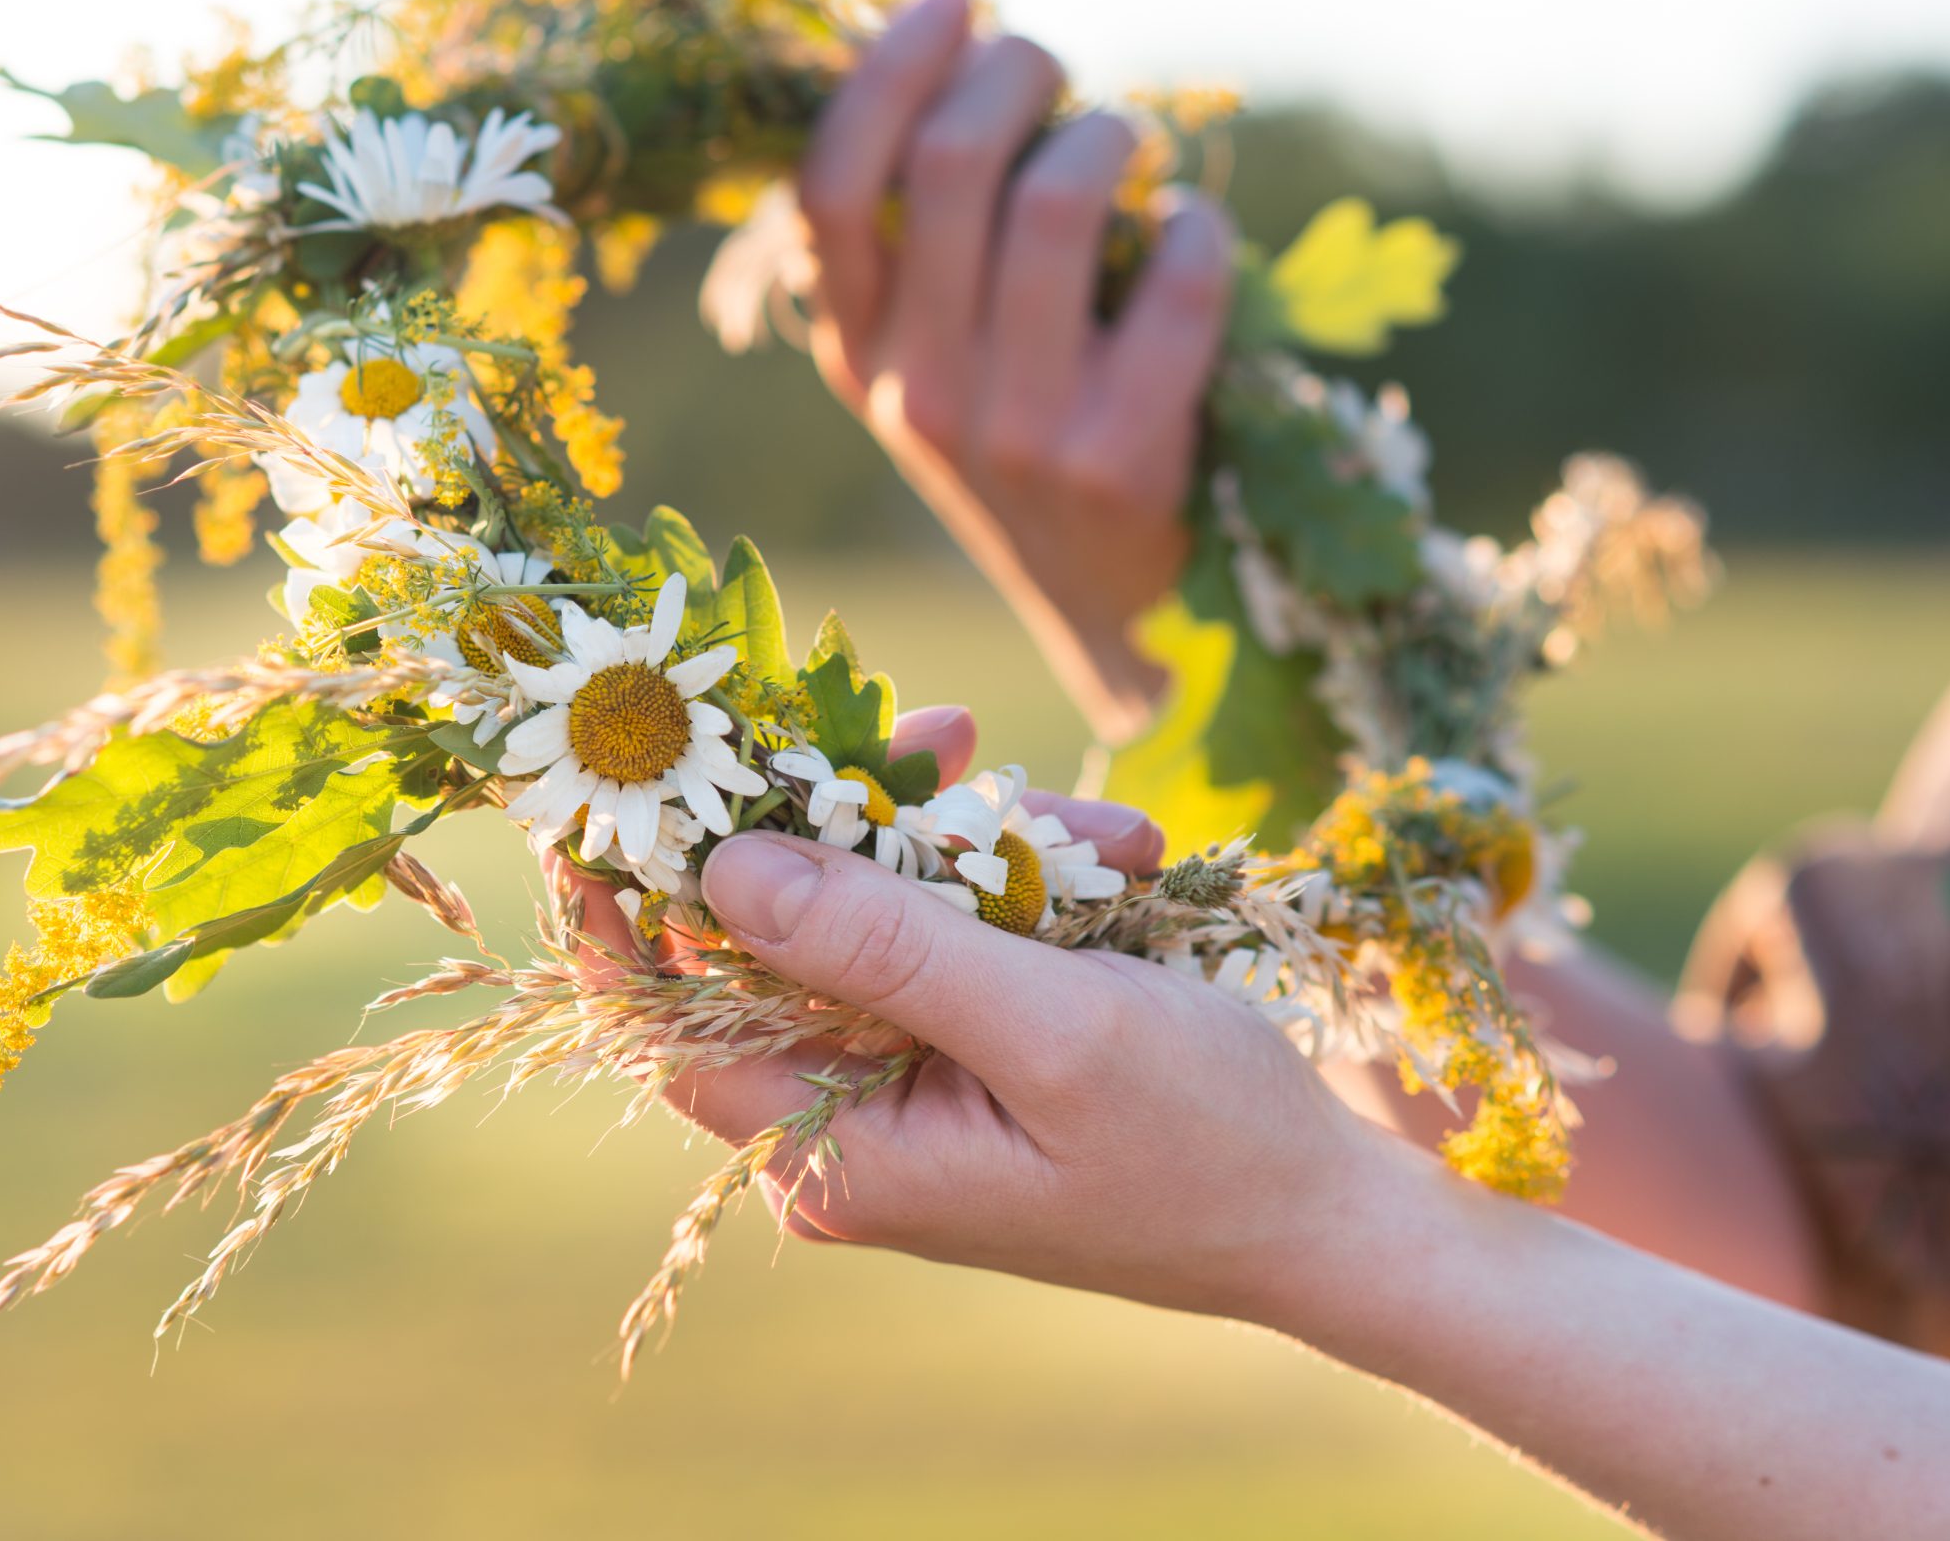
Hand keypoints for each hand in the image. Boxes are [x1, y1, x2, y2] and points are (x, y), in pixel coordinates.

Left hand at [556, 705, 1385, 1326]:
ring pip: (880, 911)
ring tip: (1107, 841)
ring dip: (980, 845)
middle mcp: (847, 1121)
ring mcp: (907, 1082)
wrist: (1328, 1212)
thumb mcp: (1051, 1031)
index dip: (621, 907)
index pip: (664, 1021)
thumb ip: (889, 948)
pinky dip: (1025, 880)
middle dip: (864, 824)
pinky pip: (952, 929)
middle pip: (781, 936)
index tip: (622, 780)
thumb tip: (724, 866)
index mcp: (836, 1153)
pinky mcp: (967, 1046)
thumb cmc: (1204, 1144)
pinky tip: (1121, 862)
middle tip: (948, 735)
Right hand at [799, 0, 1235, 743]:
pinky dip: (1195, 227)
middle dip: (1017, 70)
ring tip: (1129, 144)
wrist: (1116, 623)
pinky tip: (1193, 237)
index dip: (888, 69)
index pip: (828, 190)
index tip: (954, 2)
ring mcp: (1014, 433)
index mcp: (857, 361)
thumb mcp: (939, 369)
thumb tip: (965, 76)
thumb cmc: (1035, 452)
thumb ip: (928, 255)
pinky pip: (1171, 278)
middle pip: (946, 166)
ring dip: (1111, 134)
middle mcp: (915, 397)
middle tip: (1056, 65)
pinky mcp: (1118, 460)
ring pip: (1055, 202)